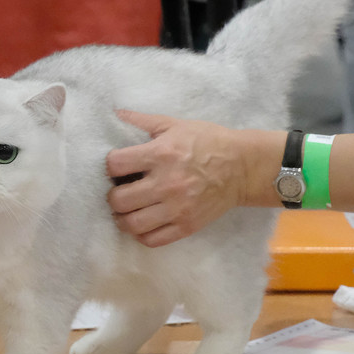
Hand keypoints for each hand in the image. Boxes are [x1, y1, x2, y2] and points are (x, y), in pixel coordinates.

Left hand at [105, 110, 259, 246]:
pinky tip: (142, 223)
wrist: (242, 167)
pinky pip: (153, 240)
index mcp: (161, 154)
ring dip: (122, 218)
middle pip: (119, 200)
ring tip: (125, 211)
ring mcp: (177, 208)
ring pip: (132, 224)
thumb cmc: (208, 141)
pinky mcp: (187, 226)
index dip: (110, 165)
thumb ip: (144, 120)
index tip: (116, 166)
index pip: (116, 165)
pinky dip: (141, 235)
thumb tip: (117, 112)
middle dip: (112, 195)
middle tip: (118, 190)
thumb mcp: (176, 124)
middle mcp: (166, 184)